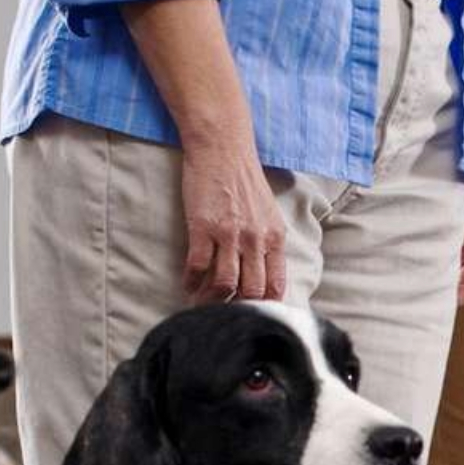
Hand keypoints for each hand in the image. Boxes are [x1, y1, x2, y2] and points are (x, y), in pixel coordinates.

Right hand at [179, 136, 285, 301]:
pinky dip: (191, 281)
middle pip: (251, 291)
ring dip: (212, 299)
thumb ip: (268, 244)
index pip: (275, 286)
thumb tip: (264, 274)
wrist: (223, 149)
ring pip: (224, 284)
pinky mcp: (203, 226)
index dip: (264, 306)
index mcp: (274, 239)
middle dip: (238, 308)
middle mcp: (255, 240)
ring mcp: (229, 234)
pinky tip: (187, 285)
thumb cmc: (245, 181)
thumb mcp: (269, 214)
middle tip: (225, 314)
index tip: (252, 315)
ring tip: (203, 303)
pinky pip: (197, 265)